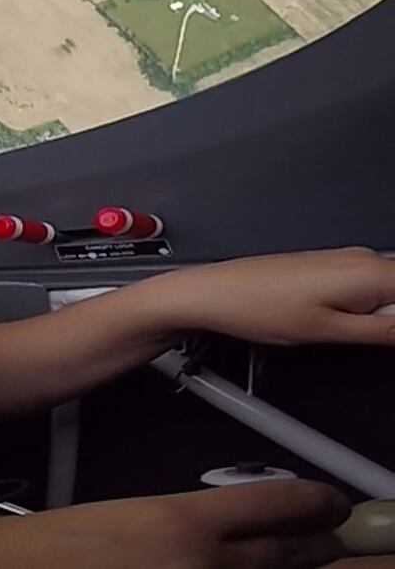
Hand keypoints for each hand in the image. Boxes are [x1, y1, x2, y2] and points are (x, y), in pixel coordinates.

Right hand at [0, 480, 349, 568]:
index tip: (333, 504)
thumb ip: (194, 524)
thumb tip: (247, 525)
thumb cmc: (52, 548)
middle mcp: (204, 568)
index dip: (321, 506)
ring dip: (308, 567)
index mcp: (184, 523)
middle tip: (355, 536)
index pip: (283, 507)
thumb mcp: (127, 518)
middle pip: (300, 555)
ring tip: (328, 558)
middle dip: (332, 546)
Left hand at [143, 247, 394, 346]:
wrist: (214, 294)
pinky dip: (367, 307)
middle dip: (394, 318)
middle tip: (363, 334)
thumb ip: (388, 331)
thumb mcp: (332, 332)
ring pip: (390, 292)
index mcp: (370, 271)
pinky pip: (371, 288)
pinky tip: (334, 318)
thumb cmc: (257, 308)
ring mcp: (347, 260)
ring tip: (340, 326)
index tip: (386, 334)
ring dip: (382, 316)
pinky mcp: (333, 268)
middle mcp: (362, 258)